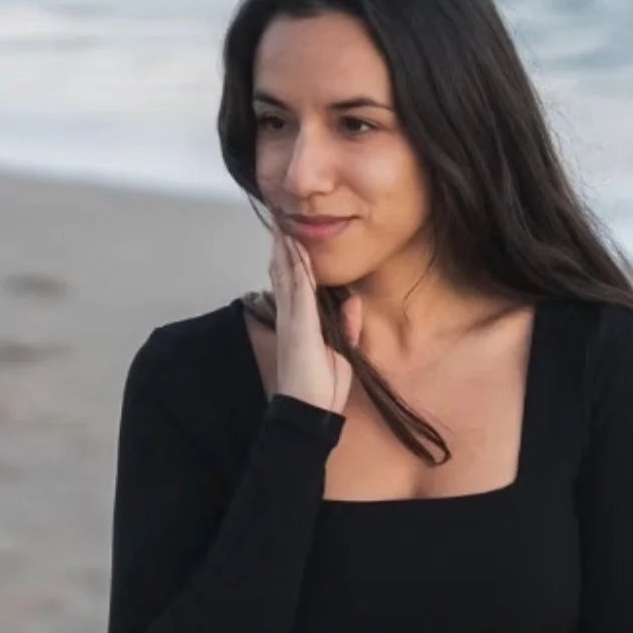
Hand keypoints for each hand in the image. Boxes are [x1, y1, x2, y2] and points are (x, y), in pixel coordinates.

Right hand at [270, 216, 362, 414]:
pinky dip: (295, 268)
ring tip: (282, 226)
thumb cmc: (321, 388)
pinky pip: (297, 289)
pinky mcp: (299, 324)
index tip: (289, 237)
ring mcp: (293, 320)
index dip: (291, 260)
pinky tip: (293, 249)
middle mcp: (292, 317)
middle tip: (278, 222)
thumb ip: (347, 325)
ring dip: (285, 251)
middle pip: (284, 275)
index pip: (293, 284)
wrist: (310, 409)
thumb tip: (353, 302)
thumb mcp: (342, 351)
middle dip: (282, 249)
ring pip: (287, 277)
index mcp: (300, 323)